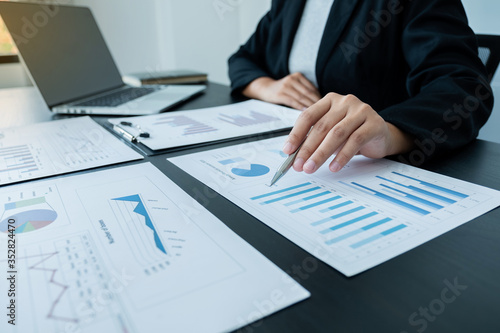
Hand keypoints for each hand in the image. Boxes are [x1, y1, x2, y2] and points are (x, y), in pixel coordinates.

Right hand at [242, 73, 321, 109]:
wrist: (265, 88)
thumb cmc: (282, 90)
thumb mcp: (294, 86)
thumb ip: (305, 91)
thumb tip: (321, 102)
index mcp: (298, 76)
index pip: (312, 88)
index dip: (320, 98)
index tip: (326, 107)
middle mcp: (292, 79)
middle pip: (308, 93)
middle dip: (317, 103)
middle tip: (324, 113)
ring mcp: (286, 86)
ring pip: (301, 98)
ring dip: (310, 107)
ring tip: (317, 115)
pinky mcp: (280, 94)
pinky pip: (293, 102)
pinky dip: (300, 107)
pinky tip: (305, 113)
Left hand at [282, 93, 414, 172]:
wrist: (381, 135)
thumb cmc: (352, 133)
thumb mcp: (331, 133)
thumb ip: (314, 139)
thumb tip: (294, 155)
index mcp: (330, 101)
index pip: (308, 116)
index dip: (296, 134)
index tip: (287, 151)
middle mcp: (345, 102)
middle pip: (321, 127)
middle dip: (307, 148)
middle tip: (299, 165)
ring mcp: (361, 110)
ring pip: (336, 134)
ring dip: (321, 153)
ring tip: (311, 167)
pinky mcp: (374, 123)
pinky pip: (355, 141)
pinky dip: (342, 156)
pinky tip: (333, 167)